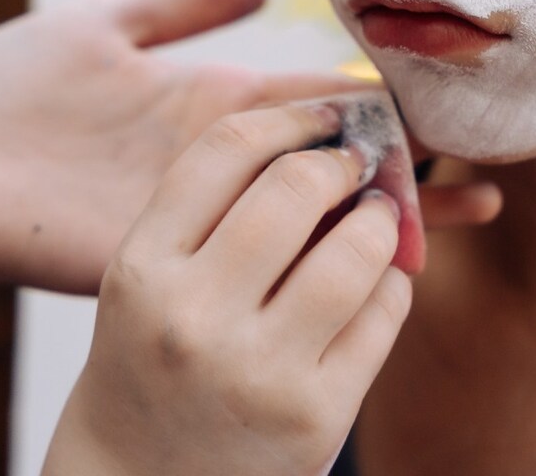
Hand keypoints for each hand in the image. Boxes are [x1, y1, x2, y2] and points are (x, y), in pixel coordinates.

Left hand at [0, 0, 500, 298]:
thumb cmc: (4, 92)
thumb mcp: (98, 24)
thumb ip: (178, 5)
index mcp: (213, 106)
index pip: (324, 100)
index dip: (390, 100)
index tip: (458, 96)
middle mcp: (221, 163)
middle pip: (339, 163)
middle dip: (414, 164)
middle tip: (494, 160)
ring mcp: (200, 213)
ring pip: (315, 218)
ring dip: (391, 214)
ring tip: (474, 203)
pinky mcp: (168, 253)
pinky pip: (257, 260)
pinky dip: (326, 261)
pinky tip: (385, 256)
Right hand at [44, 101, 409, 475]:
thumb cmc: (154, 359)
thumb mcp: (150, 278)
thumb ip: (214, 209)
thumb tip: (326, 135)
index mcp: (143, 268)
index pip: (226, 150)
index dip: (289, 119)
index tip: (324, 117)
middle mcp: (194, 317)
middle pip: (296, 188)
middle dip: (342, 163)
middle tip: (356, 165)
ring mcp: (257, 370)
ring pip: (356, 251)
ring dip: (381, 220)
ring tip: (376, 218)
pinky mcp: (315, 417)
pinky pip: (383, 315)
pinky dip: (392, 284)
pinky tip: (375, 283)